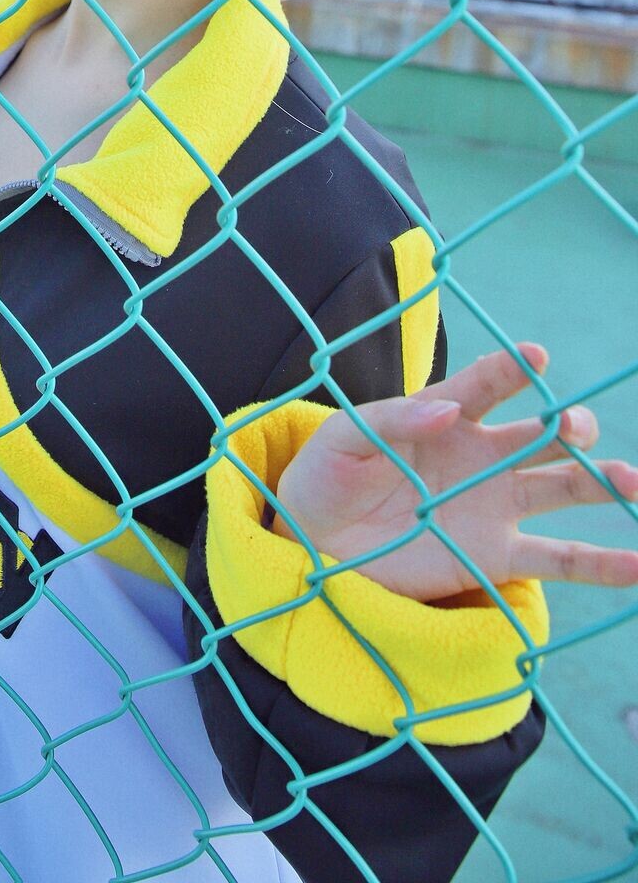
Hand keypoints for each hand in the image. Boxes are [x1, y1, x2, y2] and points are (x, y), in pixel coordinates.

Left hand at [273, 343, 637, 601]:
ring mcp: (494, 505)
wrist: (314, 540)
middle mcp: (482, 455)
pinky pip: (558, 559)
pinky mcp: (495, 555)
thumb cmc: (327, 474)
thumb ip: (392, 418)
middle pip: (540, 434)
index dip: (511, 368)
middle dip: (569, 425)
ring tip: (632, 480)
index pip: (485, 384)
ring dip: (601, 483)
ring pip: (561, 489)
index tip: (535, 356)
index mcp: (445, 414)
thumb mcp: (343, 437)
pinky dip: (603, 565)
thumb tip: (447, 410)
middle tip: (577, 428)